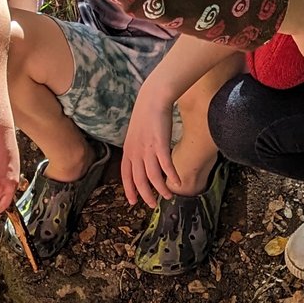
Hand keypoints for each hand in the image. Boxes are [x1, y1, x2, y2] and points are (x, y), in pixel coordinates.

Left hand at [122, 82, 181, 207]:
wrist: (153, 98)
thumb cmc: (146, 115)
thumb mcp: (136, 134)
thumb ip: (137, 148)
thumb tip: (141, 160)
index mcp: (128, 150)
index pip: (126, 175)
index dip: (129, 189)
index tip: (133, 201)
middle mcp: (135, 152)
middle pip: (139, 180)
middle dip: (145, 195)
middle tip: (152, 204)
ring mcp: (147, 149)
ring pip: (153, 177)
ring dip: (161, 189)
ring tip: (168, 196)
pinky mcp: (160, 145)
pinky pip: (166, 166)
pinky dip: (172, 176)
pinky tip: (177, 183)